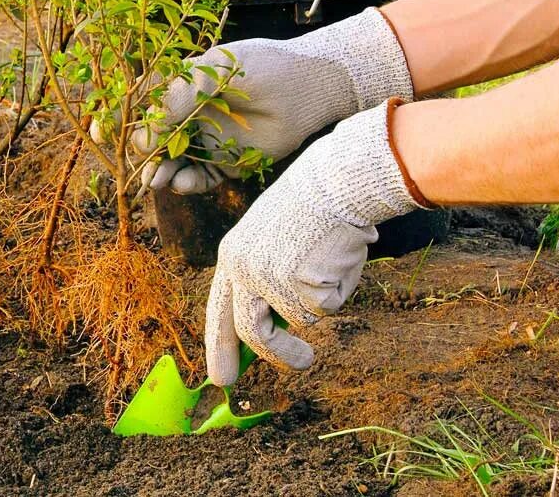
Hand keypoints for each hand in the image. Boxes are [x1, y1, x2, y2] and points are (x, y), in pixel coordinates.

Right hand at [138, 8, 413, 193]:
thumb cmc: (261, 68)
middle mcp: (190, 114)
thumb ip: (174, 102)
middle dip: (140, 155)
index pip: (141, 104)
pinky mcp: (228, 163)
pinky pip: (199, 178)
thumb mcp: (211, 75)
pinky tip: (182, 183)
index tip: (101, 133)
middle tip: (137, 167)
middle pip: (152, 139)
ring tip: (158, 180)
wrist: (310, 88)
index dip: (119, 119)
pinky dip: (186, 183)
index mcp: (181, 86)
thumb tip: (141, 136)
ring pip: (173, 162)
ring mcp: (208, 140)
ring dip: (160, 172)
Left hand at [203, 100, 425, 384]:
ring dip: (318, 311)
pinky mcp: (300, 285)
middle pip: (251, 332)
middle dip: (277, 357)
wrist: (334, 181)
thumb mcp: (271, 241)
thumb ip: (264, 281)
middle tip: (303, 364)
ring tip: (332, 279)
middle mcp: (243, 270)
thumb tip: (272, 329)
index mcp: (231, 256)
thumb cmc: (310, 209)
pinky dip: (339, 291)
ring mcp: (270, 279)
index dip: (220, 346)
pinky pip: (325, 308)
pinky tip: (338, 259)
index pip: (219, 311)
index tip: (222, 377)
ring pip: (297, 322)